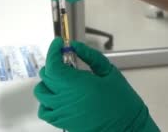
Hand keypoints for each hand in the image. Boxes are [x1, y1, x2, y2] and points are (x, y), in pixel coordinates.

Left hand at [34, 38, 158, 131]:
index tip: (58, 43)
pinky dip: (46, 101)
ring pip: (41, 92)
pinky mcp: (62, 122)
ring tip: (61, 79)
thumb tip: (75, 46)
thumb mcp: (109, 72)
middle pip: (46, 76)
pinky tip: (58, 96)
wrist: (126, 127)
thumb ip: (90, 56)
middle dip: (53, 63)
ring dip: (48, 82)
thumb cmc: (121, 101)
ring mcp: (61, 112)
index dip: (53, 51)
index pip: (53, 65)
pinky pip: (44, 110)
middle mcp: (65, 98)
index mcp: (77, 84)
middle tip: (66, 60)